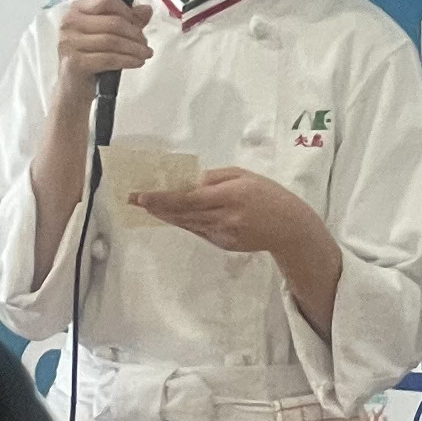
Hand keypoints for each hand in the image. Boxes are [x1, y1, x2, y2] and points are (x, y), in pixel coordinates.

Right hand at [53, 0, 152, 89]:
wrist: (73, 88)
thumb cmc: (90, 57)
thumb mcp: (107, 34)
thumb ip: (126, 20)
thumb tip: (146, 10)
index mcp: (75, 9)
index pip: (104, 0)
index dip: (126, 10)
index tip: (139, 22)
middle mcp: (69, 22)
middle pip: (112, 22)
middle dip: (134, 33)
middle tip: (145, 43)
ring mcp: (69, 42)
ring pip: (112, 41)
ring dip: (134, 48)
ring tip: (145, 53)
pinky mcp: (74, 62)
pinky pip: (108, 58)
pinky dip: (127, 60)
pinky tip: (138, 62)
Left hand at [130, 168, 327, 263]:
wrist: (289, 228)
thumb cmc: (267, 195)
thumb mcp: (244, 176)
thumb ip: (215, 178)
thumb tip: (189, 182)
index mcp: (228, 196)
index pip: (187, 198)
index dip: (162, 199)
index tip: (141, 196)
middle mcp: (222, 217)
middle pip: (181, 214)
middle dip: (156, 207)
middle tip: (133, 200)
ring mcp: (221, 234)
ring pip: (186, 224)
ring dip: (165, 215)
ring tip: (147, 207)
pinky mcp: (223, 244)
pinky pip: (198, 231)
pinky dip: (184, 223)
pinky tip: (173, 216)